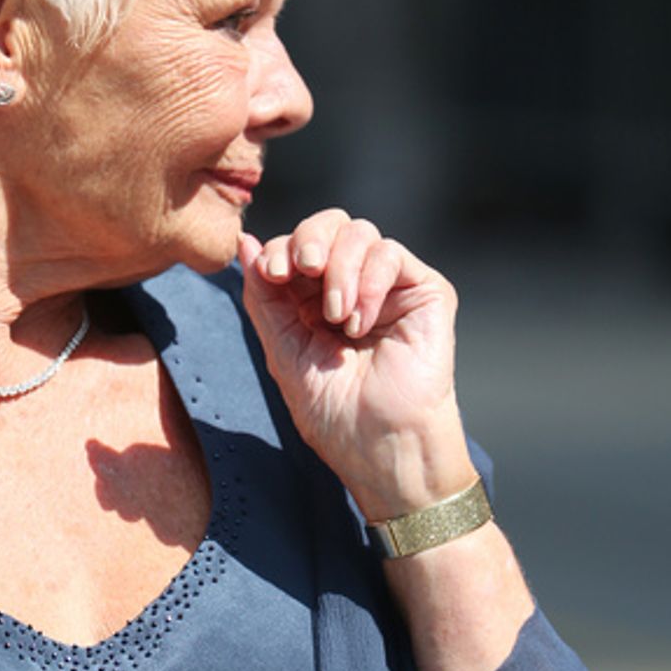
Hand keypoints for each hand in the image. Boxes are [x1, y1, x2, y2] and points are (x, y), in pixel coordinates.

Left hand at [237, 211, 477, 519]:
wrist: (380, 446)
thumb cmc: (334, 414)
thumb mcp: (283, 350)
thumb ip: (264, 297)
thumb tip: (246, 243)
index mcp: (315, 300)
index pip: (298, 245)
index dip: (282, 248)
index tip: (274, 273)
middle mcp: (354, 287)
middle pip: (331, 224)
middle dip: (309, 239)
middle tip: (302, 270)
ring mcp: (390, 288)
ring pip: (361, 233)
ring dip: (339, 268)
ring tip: (336, 317)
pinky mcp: (425, 292)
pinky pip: (391, 254)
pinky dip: (369, 282)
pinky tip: (360, 323)